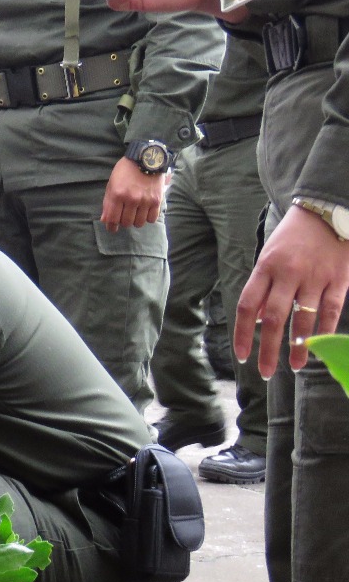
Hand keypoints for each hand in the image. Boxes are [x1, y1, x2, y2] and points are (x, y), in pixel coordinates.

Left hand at [100, 157, 164, 230]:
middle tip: (124, 216)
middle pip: (126, 223)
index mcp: (117, 194)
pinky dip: (147, 218)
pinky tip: (145, 212)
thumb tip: (105, 220)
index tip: (112, 229)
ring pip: (138, 223)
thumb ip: (108, 203)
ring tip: (135, 214)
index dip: (111, 227)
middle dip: (123, 222)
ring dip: (135, 221)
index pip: (112, 219)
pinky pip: (151, 219)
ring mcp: (145, 200)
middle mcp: (131, 199)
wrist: (145, 158)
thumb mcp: (112, 184)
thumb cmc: (125, 171)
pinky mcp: (156, 200)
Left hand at [234, 206, 348, 377]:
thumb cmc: (294, 237)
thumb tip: (261, 321)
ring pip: (303, 318)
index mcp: (265, 268)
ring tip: (294, 367)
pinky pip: (330, 310)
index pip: (248, 306)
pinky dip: (323, 332)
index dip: (244, 333)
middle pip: (274, 318)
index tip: (243, 355)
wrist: (328, 209)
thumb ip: (265, 287)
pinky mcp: (339, 278)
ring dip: (298, 347)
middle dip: (268, 349)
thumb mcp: (270, 256)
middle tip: (265, 372)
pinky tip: (319, 349)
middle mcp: (288, 273)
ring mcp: (315, 276)